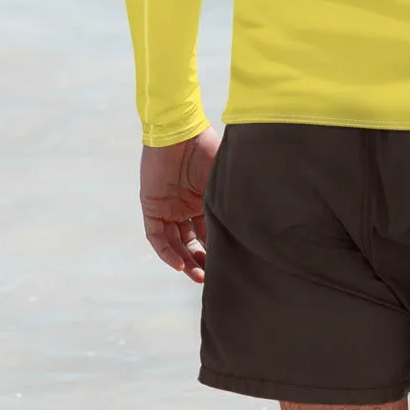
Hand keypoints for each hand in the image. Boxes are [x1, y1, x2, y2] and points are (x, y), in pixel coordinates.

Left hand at [139, 126, 220, 281]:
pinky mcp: (152, 206)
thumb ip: (233, 202)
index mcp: (204, 200)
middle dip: (200, 261)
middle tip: (210, 277)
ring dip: (184, 261)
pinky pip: (156, 236)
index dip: (217, 250)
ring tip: (197, 275)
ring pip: (174, 243)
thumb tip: (256, 228)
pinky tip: (179, 264)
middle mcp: (186, 206)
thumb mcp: (224, 182)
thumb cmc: (208, 150)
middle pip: (192, 242)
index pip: (210, 232)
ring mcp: (167, 207)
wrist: (182, 132)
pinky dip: (166, 251)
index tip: (227, 267)